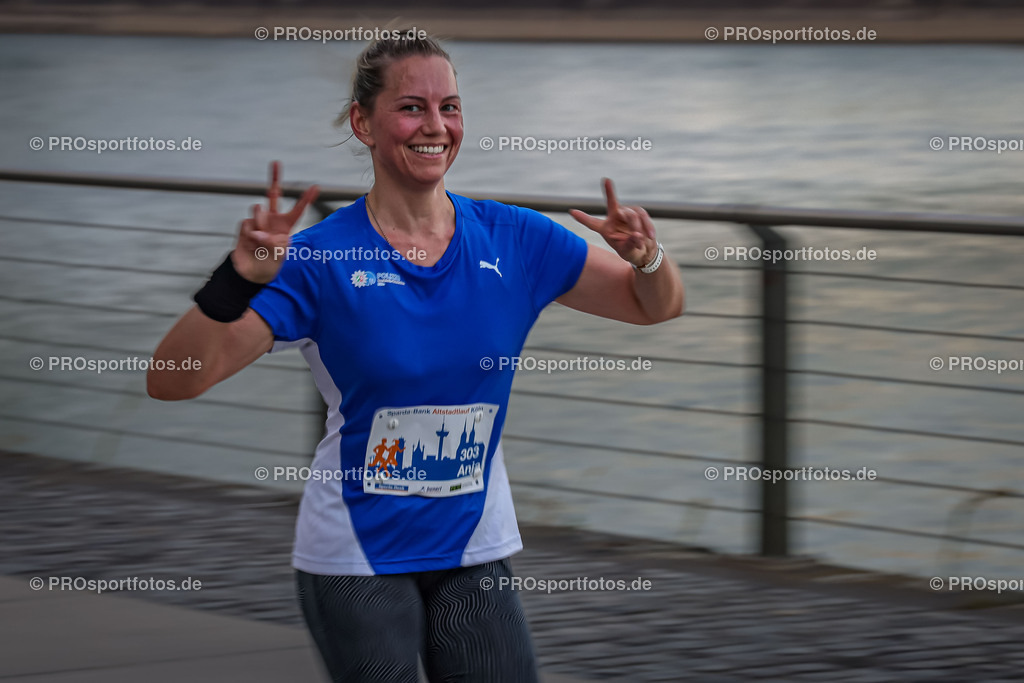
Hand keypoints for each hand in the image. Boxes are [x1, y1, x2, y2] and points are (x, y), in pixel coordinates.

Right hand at [233, 161, 318, 282]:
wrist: (251, 272)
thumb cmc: (270, 265)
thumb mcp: (278, 258)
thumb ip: (272, 243)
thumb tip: (258, 231)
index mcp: (285, 226)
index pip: (297, 211)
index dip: (305, 199)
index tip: (316, 187)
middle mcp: (272, 220)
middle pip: (273, 195)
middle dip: (275, 178)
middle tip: (277, 162)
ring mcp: (258, 221)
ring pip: (258, 209)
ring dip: (259, 220)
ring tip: (259, 236)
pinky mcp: (245, 226)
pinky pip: (246, 223)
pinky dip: (248, 234)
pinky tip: (250, 243)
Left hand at [569, 178, 656, 267]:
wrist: (644, 250)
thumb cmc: (631, 252)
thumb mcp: (629, 252)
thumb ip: (631, 244)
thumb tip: (637, 235)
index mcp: (605, 229)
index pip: (592, 223)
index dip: (582, 218)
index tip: (571, 211)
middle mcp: (613, 218)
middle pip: (617, 210)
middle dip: (629, 220)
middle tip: (637, 233)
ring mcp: (625, 213)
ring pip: (631, 213)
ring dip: (639, 226)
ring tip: (643, 240)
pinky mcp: (637, 212)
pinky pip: (643, 214)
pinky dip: (647, 226)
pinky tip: (650, 236)